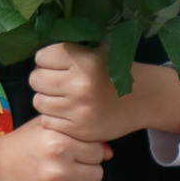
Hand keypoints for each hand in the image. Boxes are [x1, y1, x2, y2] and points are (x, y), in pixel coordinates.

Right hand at [0, 119, 107, 180]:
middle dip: (84, 170)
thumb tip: (109, 152)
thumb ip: (77, 134)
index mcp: (59, 144)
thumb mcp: (46, 128)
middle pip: (97, 174)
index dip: (86, 152)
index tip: (72, 153)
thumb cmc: (20, 145)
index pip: (98, 153)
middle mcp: (58, 171)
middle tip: (66, 168)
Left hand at [28, 44, 179, 143]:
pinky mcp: (78, 129)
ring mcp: (79, 109)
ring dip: (46, 97)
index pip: (42, 56)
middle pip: (36, 79)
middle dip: (44, 78)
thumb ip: (69, 51)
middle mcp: (81, 85)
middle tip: (57, 79)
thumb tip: (35, 57)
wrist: (144, 99)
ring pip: (38, 100)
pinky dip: (53, 115)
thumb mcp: (97, 51)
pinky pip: (47, 120)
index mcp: (86, 61)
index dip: (47, 58)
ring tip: (61, 95)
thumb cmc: (115, 71)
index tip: (57, 62)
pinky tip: (66, 110)